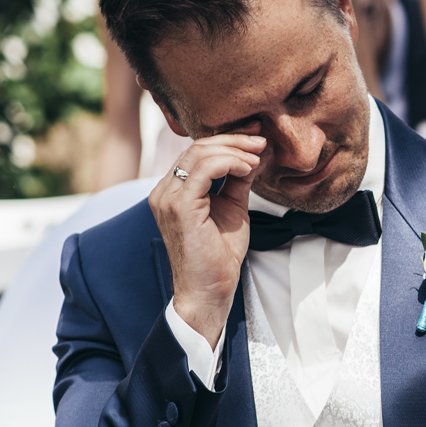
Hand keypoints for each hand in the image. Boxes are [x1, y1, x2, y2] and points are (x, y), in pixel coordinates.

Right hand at [149, 135, 265, 347]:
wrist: (210, 290)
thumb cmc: (220, 255)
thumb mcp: (234, 208)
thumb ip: (239, 179)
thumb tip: (256, 152)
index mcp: (173, 190)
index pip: (197, 152)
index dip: (228, 139)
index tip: (257, 136)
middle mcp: (164, 191)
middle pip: (197, 147)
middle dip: (233, 139)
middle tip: (262, 139)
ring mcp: (167, 198)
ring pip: (199, 153)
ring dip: (235, 150)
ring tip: (258, 156)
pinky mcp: (179, 207)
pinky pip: (204, 170)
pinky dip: (229, 162)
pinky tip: (248, 168)